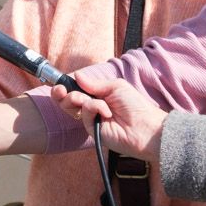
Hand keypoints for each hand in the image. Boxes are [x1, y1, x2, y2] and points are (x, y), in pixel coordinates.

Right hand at [51, 71, 168, 163]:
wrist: (145, 127)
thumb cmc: (135, 106)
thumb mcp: (115, 86)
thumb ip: (94, 83)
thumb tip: (76, 75)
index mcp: (98, 95)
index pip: (77, 90)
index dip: (67, 86)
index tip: (60, 83)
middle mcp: (93, 107)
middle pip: (69, 100)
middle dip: (63, 93)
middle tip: (61, 90)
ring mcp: (92, 119)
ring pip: (72, 107)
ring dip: (76, 98)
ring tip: (84, 99)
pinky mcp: (92, 130)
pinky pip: (85, 114)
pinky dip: (95, 107)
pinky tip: (107, 111)